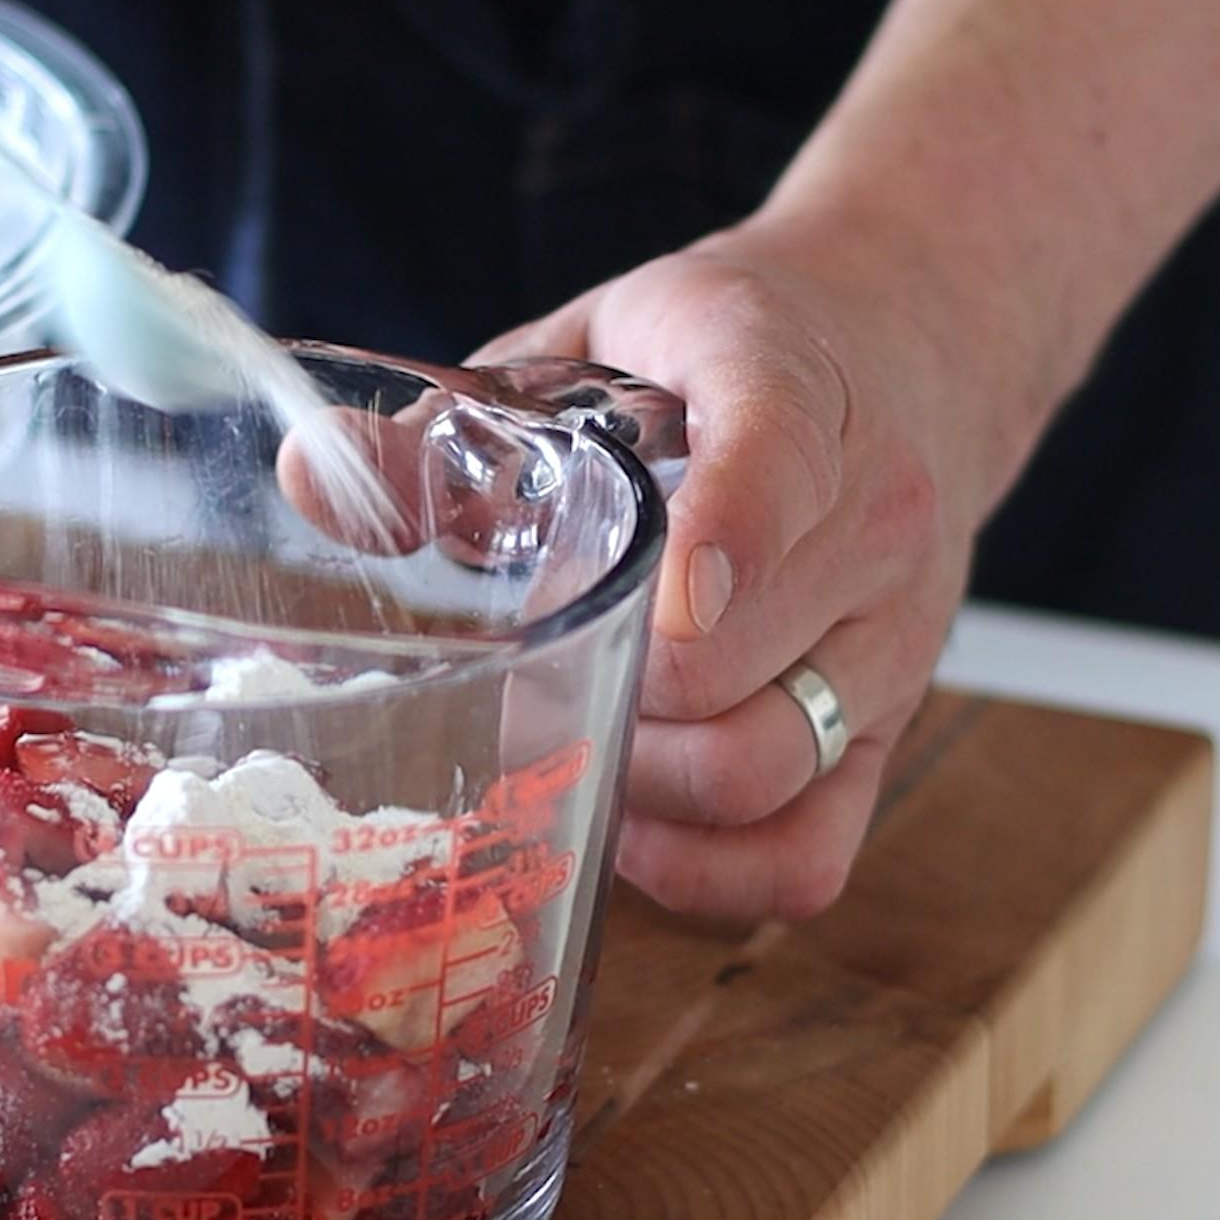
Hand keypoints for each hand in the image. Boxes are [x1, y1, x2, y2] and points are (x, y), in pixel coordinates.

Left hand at [470, 217, 1014, 921]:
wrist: (908, 348)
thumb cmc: (719, 359)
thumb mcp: (591, 348)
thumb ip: (456, 426)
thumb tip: (311, 476)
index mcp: (785, 389)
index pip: (774, 469)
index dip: (715, 549)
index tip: (661, 598)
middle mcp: (867, 522)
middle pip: (718, 671)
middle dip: (597, 689)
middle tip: (542, 662)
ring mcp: (891, 639)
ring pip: (759, 773)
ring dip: (638, 786)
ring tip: (587, 729)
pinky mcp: (891, 731)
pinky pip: (809, 856)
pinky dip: (709, 871)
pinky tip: (643, 821)